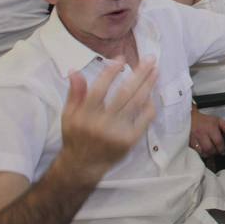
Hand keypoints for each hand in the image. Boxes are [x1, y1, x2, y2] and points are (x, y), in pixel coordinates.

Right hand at [58, 60, 157, 184]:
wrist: (83, 165)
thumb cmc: (76, 136)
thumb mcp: (68, 115)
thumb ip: (74, 93)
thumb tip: (75, 71)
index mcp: (84, 115)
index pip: (99, 89)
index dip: (111, 72)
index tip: (122, 58)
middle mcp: (101, 123)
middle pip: (123, 93)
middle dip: (139, 74)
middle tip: (150, 59)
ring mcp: (117, 133)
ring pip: (136, 104)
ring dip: (148, 85)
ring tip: (156, 71)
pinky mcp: (129, 140)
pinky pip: (144, 119)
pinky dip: (150, 105)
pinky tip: (152, 94)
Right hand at [190, 109, 224, 156]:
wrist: (189, 119)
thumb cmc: (204, 120)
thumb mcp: (216, 120)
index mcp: (210, 128)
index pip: (218, 141)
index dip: (222, 148)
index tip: (223, 152)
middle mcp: (202, 134)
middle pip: (209, 148)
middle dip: (214, 153)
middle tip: (216, 153)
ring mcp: (194, 139)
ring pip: (201, 151)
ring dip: (207, 154)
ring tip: (210, 153)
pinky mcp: (188, 142)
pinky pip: (194, 151)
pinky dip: (200, 153)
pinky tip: (203, 152)